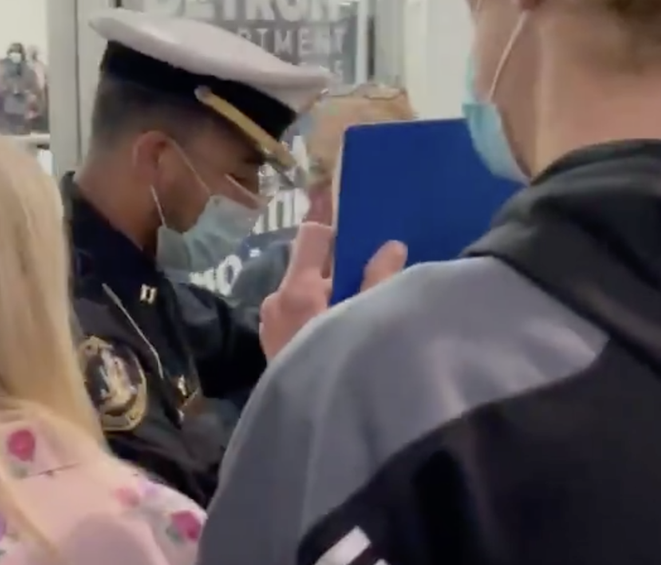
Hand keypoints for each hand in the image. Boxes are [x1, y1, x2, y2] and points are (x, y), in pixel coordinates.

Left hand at [259, 223, 406, 357]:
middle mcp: (276, 300)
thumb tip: (391, 246)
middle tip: (373, 286)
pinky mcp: (272, 345)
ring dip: (332, 299)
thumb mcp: (368, 320)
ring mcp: (270, 323)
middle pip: (311, 268)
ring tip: (362, 318)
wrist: (307, 428)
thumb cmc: (340, 366)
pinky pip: (299, 316)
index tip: (365, 242)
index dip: (338, 233)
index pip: (312, 235)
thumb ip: (380, 281)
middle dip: (340, 273)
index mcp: (296, 289)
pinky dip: (320, 317)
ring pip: (307, 295)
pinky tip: (344, 338)